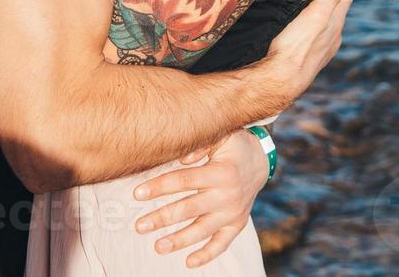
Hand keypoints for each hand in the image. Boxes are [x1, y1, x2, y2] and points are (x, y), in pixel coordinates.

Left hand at [132, 129, 268, 268]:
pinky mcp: (237, 224)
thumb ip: (199, 145)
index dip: (160, 187)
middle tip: (140, 226)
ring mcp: (233, 213)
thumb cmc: (234, 145)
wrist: (260, 160)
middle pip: (189, 209)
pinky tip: (189, 262)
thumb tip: (180, 159)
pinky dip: (207, 255)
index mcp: (221, 172)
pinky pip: (222, 243)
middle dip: (162, 218)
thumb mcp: (221, 136)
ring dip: (179, 240)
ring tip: (158, 246)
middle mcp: (227, 195)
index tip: (138, 194)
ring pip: (202, 230)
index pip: (184, 181)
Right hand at [261, 0, 360, 102]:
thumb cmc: (298, 44)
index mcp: (336, 22)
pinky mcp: (310, 59)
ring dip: (322, 16)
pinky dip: (313, 31)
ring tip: (312, 6)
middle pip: (337, 13)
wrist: (283, 79)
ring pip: (327, 28)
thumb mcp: (319, 12)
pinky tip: (303, 32)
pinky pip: (315, 40)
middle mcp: (333, 37)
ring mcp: (323, 50)